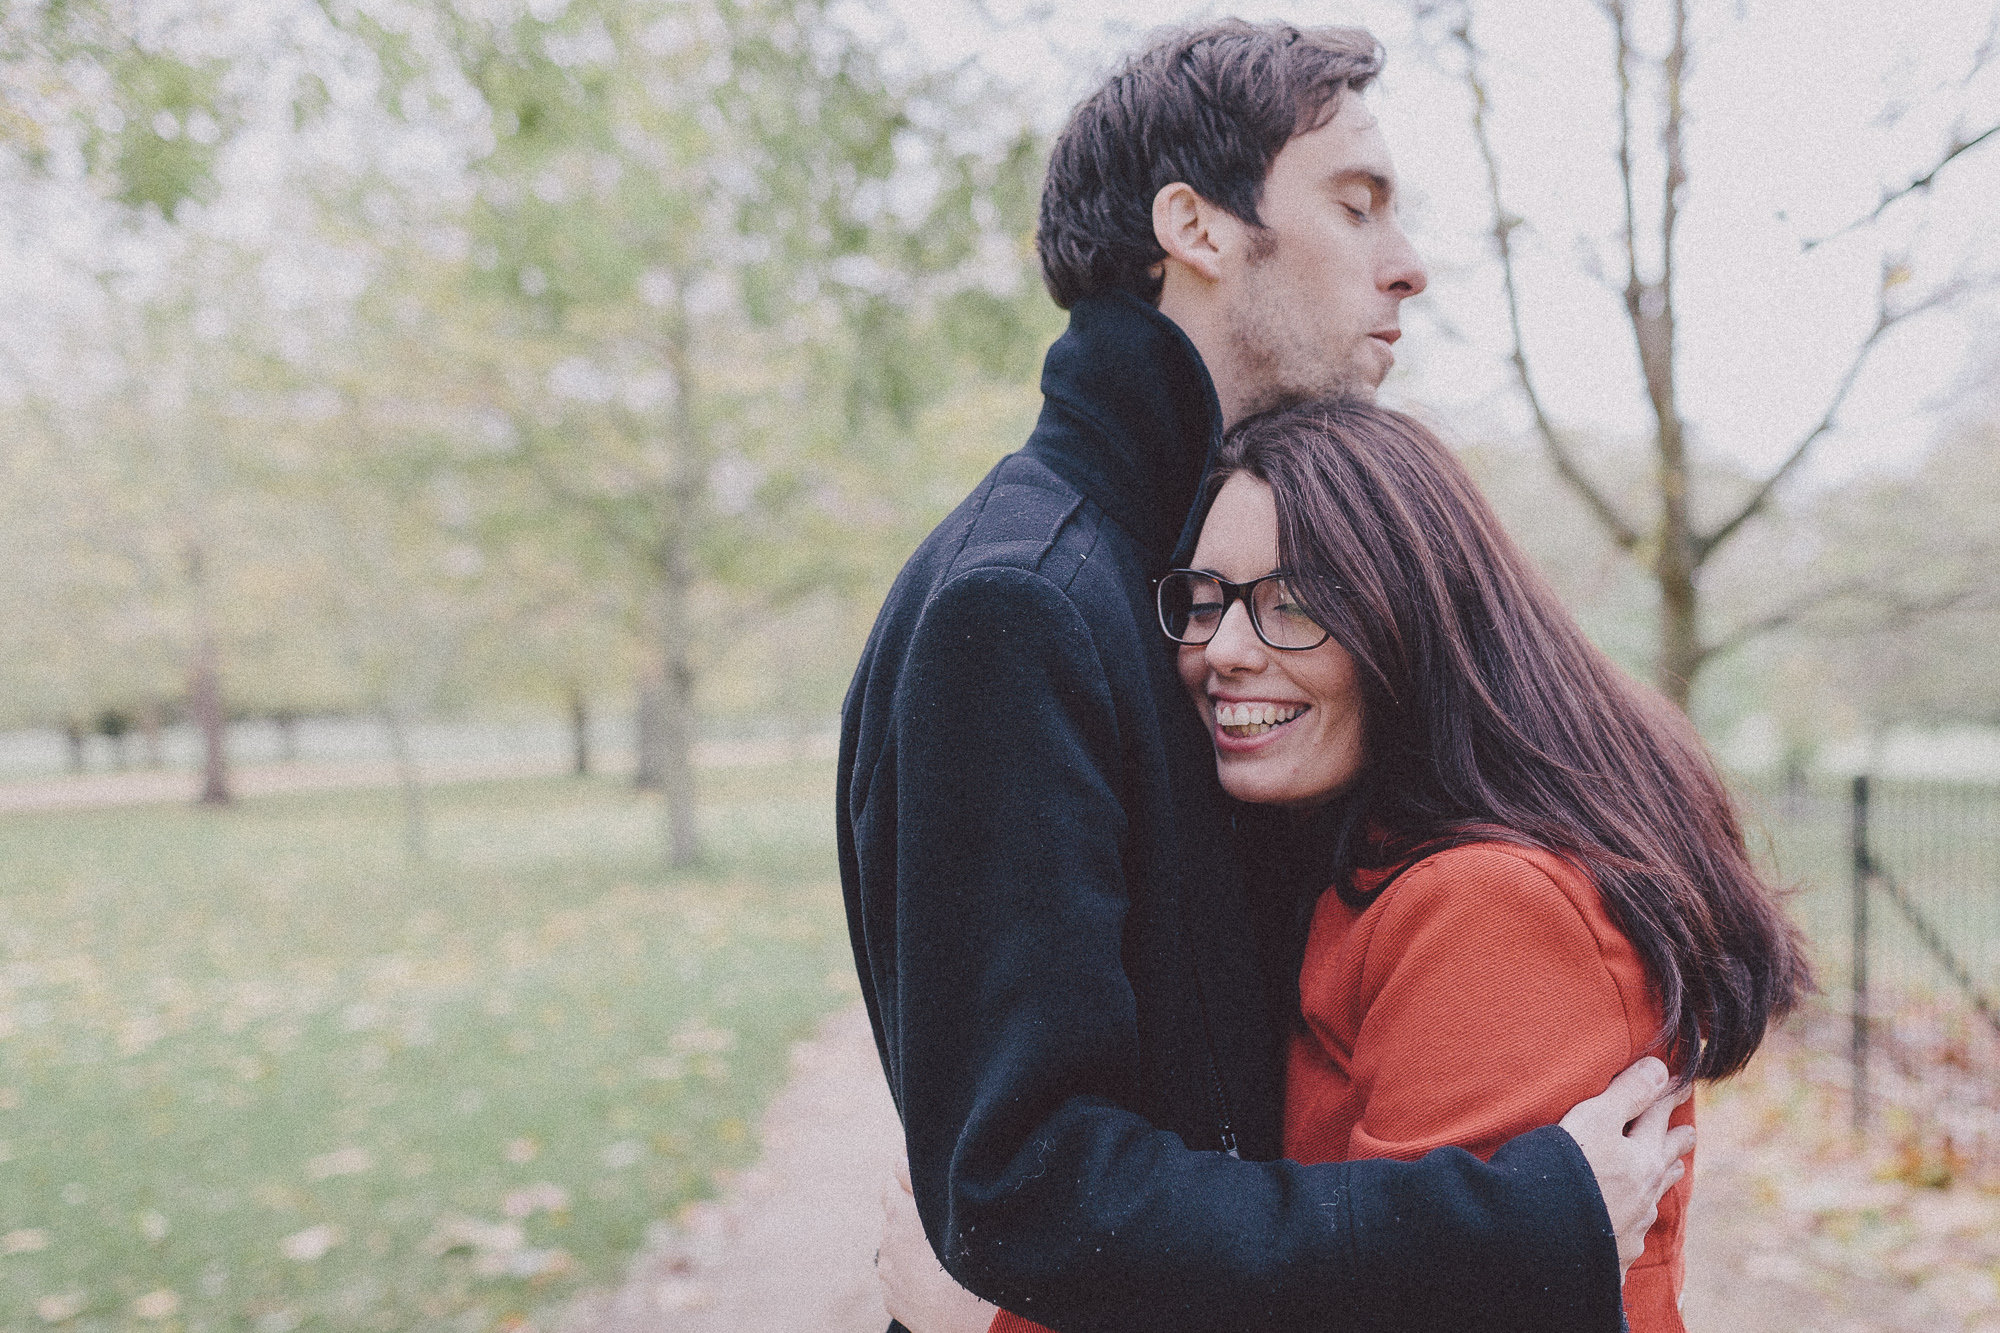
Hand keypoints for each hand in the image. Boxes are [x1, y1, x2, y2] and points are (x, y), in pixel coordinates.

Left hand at [879, 1156, 999, 1332]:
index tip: (929, 1180)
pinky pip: (900, 1274)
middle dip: (912, 1208)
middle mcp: (887, 1244)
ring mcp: (889, 1275)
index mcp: (899, 1217)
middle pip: (894, 1211)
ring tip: (943, 1249)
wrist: (980, 1326)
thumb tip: (898, 1158)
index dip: (910, 1175)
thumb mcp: (953, 1214)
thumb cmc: (974, 1267)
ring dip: (913, 1241)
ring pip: (897, 1244)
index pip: (892, 1178)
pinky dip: (913, 1269)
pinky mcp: (894, 1300)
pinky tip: (938, 1274)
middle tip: (943, 1216)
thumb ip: (917, 1180)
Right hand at [1557, 1056, 1696, 1274]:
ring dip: (1663, 1180)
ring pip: (1655, 1198)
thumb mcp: (1595, 1120)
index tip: (1681, 1085)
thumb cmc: (1568, 1172)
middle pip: (1667, 1161)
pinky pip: (1636, 1232)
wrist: (1544, 1239)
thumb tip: (1662, 1069)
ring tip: (1670, 1172)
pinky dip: (1637, 1220)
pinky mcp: (1616, 1252)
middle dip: (1677, 1142)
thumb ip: (1628, 1093)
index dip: (1668, 1096)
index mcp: (1642, 1157)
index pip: (1659, 1117)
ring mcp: (1633, 1225)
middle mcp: (1644, 1192)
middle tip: (1688, 1133)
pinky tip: (1632, 1225)